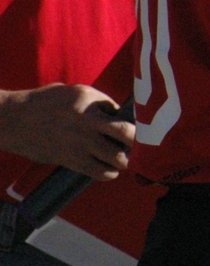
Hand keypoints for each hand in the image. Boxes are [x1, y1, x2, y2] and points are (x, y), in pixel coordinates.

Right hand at [0, 84, 133, 178]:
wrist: (14, 120)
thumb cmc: (46, 103)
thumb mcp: (75, 92)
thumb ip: (99, 103)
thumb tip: (122, 115)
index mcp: (88, 99)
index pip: (123, 111)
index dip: (133, 120)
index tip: (138, 126)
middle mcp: (87, 121)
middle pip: (127, 134)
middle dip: (138, 140)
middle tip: (140, 143)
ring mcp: (79, 142)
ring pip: (117, 157)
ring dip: (125, 159)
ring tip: (123, 157)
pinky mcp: (71, 160)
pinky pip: (100, 172)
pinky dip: (110, 173)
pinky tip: (110, 168)